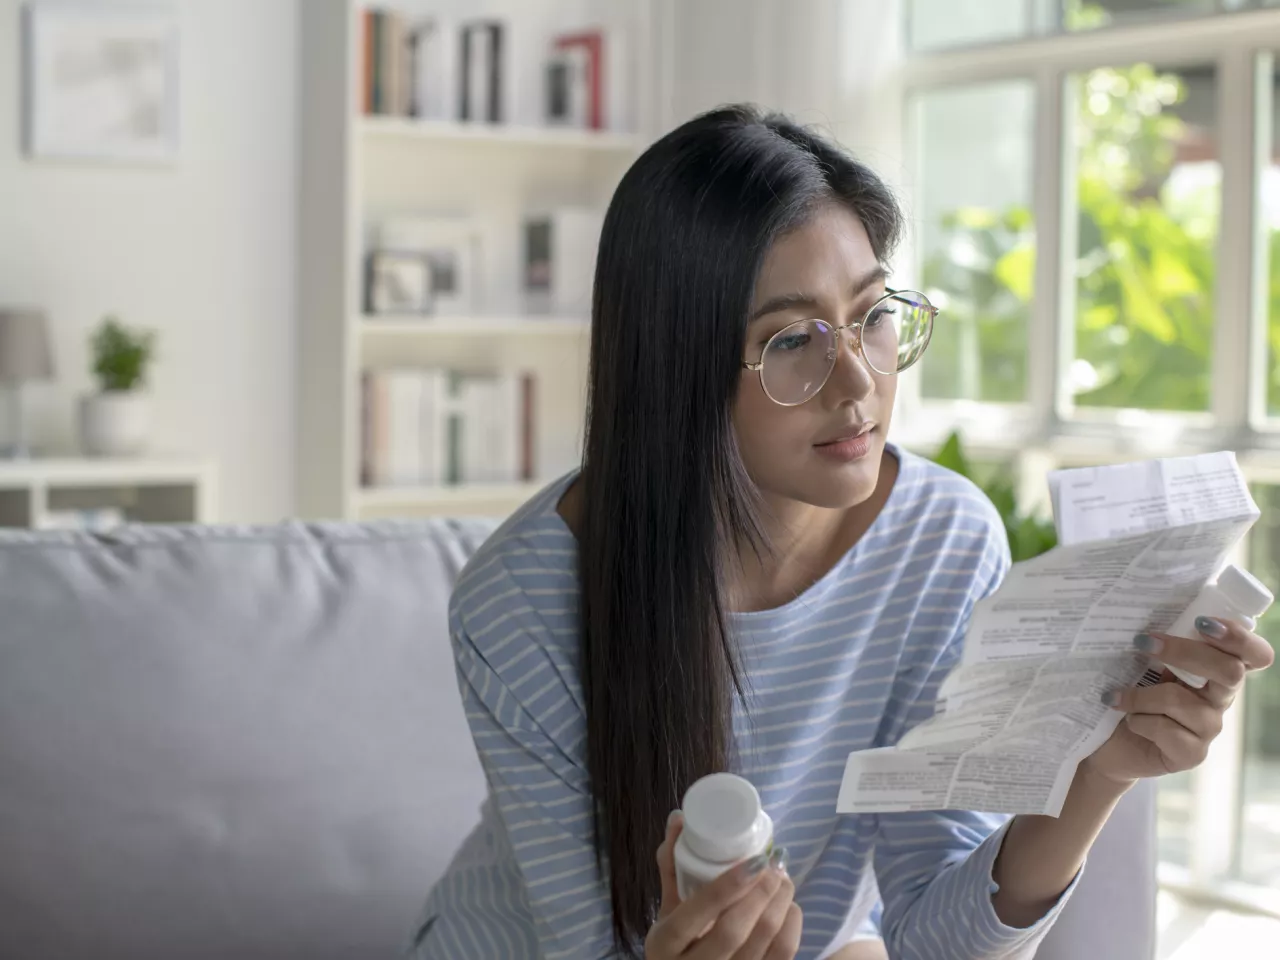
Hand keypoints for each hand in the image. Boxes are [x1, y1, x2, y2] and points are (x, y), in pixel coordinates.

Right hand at [645, 813, 801, 959]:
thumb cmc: (677, 945)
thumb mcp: (668, 912)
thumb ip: (673, 866)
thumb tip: (679, 818)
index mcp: (664, 944)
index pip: (694, 915)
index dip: (726, 886)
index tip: (753, 860)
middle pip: (733, 930)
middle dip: (760, 891)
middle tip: (773, 864)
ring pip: (763, 942)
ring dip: (780, 903)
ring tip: (782, 878)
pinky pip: (783, 956)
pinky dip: (791, 926)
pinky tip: (789, 907)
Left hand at [1084, 618, 1274, 785]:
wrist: (1109, 743)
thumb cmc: (1128, 693)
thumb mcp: (1144, 663)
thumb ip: (1158, 643)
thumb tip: (1142, 614)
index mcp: (1216, 671)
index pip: (1254, 654)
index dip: (1239, 638)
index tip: (1202, 622)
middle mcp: (1220, 699)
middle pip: (1229, 671)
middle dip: (1184, 651)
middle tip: (1142, 642)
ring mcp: (1209, 728)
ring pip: (1181, 701)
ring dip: (1140, 695)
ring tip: (1116, 697)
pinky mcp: (1192, 754)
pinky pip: (1167, 730)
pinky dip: (1139, 720)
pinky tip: (1128, 720)